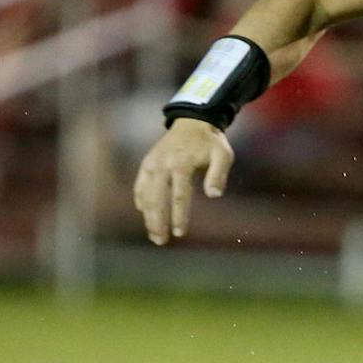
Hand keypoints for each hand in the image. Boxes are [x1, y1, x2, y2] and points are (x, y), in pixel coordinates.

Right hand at [134, 118, 232, 244]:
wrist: (192, 121)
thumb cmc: (210, 142)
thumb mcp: (223, 154)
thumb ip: (219, 174)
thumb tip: (214, 195)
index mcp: (182, 163)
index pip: (179, 195)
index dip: (178, 216)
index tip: (180, 233)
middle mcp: (163, 164)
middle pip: (157, 198)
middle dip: (158, 221)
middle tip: (161, 241)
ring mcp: (152, 163)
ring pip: (146, 194)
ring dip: (148, 216)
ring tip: (153, 235)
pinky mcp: (147, 164)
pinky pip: (140, 186)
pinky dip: (141, 200)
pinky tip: (145, 214)